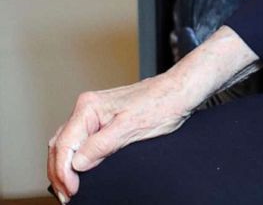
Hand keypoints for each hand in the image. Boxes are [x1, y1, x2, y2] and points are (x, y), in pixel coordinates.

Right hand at [46, 73, 198, 201]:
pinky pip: (79, 141)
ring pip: (66, 143)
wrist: (180, 91)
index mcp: (89, 108)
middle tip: (66, 195)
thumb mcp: (132, 128)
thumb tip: (77, 164)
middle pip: (60, 145)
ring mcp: (94, 113)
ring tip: (68, 188)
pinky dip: (73, 158)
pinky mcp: (103, 119)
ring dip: (63, 167)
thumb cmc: (162, 104)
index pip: (64, 145)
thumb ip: (101, 145)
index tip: (70, 190)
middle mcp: (87, 108)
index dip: (63, 171)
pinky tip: (77, 170)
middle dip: (58, 172)